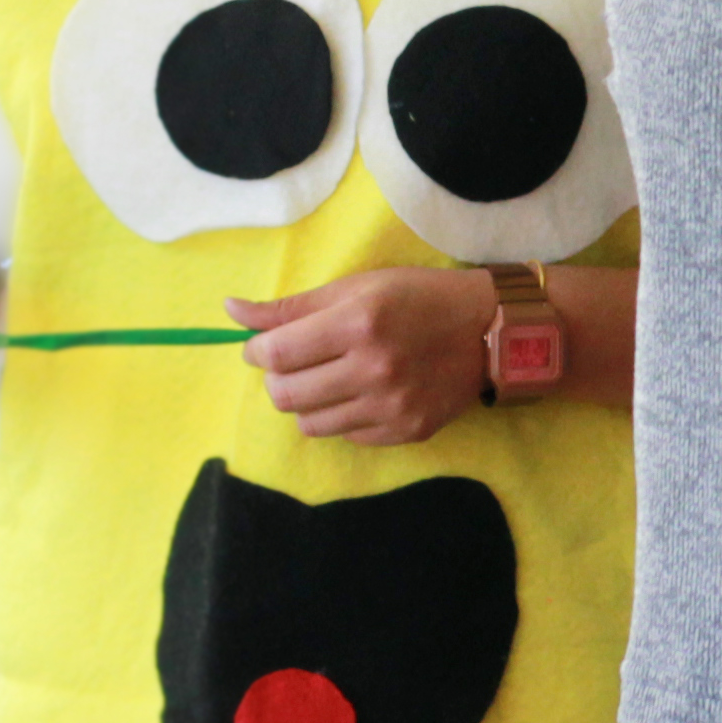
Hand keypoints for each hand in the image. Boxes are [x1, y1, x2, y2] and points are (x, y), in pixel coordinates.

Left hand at [229, 267, 493, 448]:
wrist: (491, 329)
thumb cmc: (420, 297)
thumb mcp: (357, 287)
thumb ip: (292, 306)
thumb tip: (230, 311)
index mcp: (358, 323)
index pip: (276, 354)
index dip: (257, 351)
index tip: (263, 346)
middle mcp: (374, 368)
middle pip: (285, 395)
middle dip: (278, 378)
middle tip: (296, 363)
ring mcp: (392, 406)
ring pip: (309, 423)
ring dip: (307, 401)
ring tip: (328, 378)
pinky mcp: (406, 431)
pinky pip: (346, 435)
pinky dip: (342, 415)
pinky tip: (362, 392)